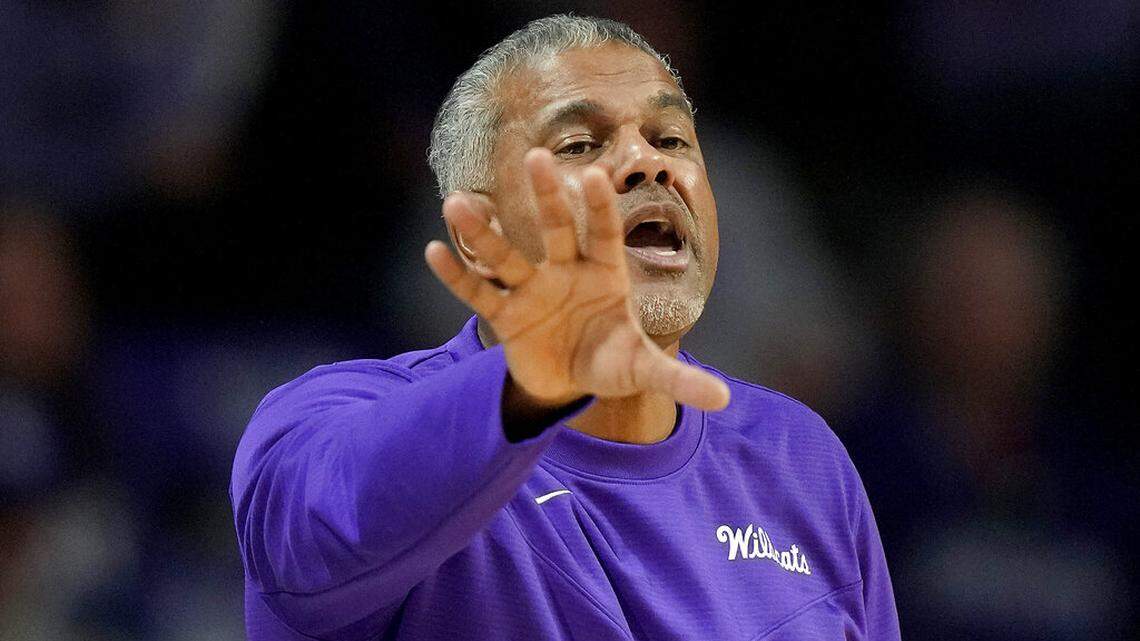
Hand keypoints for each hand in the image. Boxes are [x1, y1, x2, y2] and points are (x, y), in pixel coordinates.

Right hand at [425, 148, 728, 411]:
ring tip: (457, 202)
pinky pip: (479, 293)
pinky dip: (457, 276)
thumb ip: (679, 380)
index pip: (604, 234)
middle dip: (547, 196)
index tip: (591, 177)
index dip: (599, 208)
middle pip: (555, 228)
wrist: (571, 382)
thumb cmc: (610, 361)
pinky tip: (433, 251)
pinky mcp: (506, 316)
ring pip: (506, 256)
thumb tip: (725, 401)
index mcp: (605, 274)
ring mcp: (533, 290)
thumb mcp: (642, 371)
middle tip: (536, 157)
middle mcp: (566, 271)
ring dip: (483, 232)